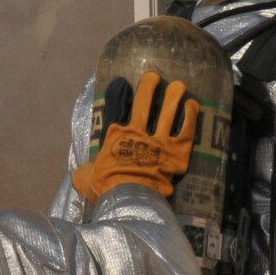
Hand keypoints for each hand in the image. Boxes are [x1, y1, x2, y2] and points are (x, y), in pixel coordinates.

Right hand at [71, 71, 197, 203]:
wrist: (129, 198)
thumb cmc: (106, 189)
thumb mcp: (85, 177)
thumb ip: (86, 170)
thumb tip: (82, 172)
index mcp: (115, 137)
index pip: (116, 109)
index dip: (118, 95)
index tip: (121, 83)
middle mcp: (137, 133)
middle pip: (144, 104)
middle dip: (149, 88)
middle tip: (154, 76)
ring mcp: (159, 141)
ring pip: (167, 113)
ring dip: (173, 97)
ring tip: (179, 85)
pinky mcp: (176, 152)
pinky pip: (186, 131)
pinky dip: (190, 117)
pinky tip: (193, 104)